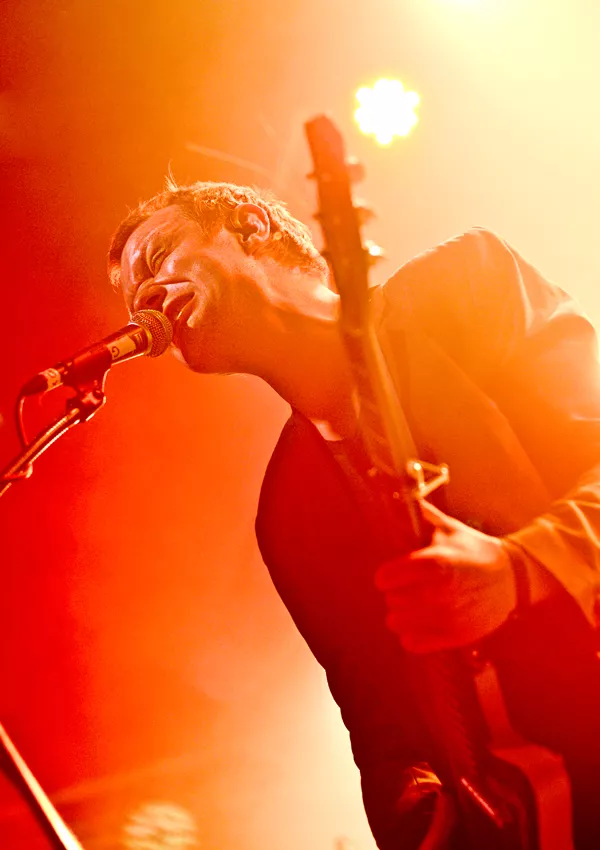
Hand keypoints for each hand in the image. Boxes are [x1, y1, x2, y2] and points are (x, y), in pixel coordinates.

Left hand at [375, 500, 515, 652]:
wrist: (512, 578)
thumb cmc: (474, 551)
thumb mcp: (450, 529)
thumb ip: (421, 515)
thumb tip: (400, 495)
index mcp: (435, 563)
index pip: (386, 577)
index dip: (386, 575)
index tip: (389, 575)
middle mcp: (439, 592)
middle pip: (391, 600)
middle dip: (395, 593)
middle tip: (407, 588)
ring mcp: (447, 618)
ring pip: (397, 623)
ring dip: (401, 614)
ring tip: (413, 606)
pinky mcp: (455, 637)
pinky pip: (413, 643)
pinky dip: (412, 635)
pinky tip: (422, 623)